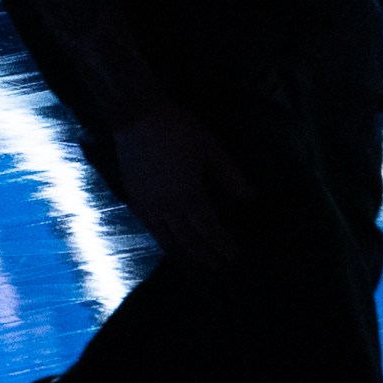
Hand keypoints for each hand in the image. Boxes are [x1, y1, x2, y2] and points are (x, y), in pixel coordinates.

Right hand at [106, 104, 247, 269]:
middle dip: (204, 254)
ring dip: (183, 253)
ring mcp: (147, 206)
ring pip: (166, 239)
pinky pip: (149, 228)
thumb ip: (230, 176)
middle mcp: (167, 208)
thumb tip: (249, 200)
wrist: (136, 116)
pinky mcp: (133, 199)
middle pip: (188, 240)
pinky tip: (167, 244)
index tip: (232, 257)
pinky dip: (161, 241)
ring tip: (195, 262)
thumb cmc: (178, 130)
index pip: (209, 230)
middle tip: (217, 267)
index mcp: (189, 196)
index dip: (221, 245)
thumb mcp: (211, 148)